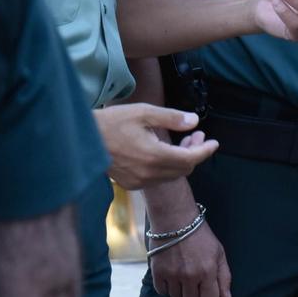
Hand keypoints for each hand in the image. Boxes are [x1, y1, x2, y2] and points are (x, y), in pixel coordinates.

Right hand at [95, 104, 217, 189]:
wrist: (83, 140)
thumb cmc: (112, 122)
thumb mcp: (143, 112)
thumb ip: (171, 118)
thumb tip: (194, 122)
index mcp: (155, 155)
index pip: (191, 158)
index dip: (206, 151)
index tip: (214, 143)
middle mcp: (149, 173)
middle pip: (184, 169)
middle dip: (195, 153)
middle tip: (196, 135)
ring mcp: (139, 182)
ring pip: (171, 175)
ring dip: (181, 160)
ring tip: (181, 141)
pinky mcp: (130, 184)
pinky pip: (157, 178)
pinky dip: (166, 167)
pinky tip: (163, 151)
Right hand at [150, 217, 229, 296]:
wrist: (174, 217)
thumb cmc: (199, 234)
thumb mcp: (218, 252)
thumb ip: (224, 277)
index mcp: (207, 271)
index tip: (206, 293)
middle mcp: (190, 276)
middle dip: (195, 294)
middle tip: (194, 282)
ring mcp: (172, 274)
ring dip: (180, 291)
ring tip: (182, 275)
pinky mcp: (157, 271)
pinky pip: (162, 291)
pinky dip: (166, 287)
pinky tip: (171, 275)